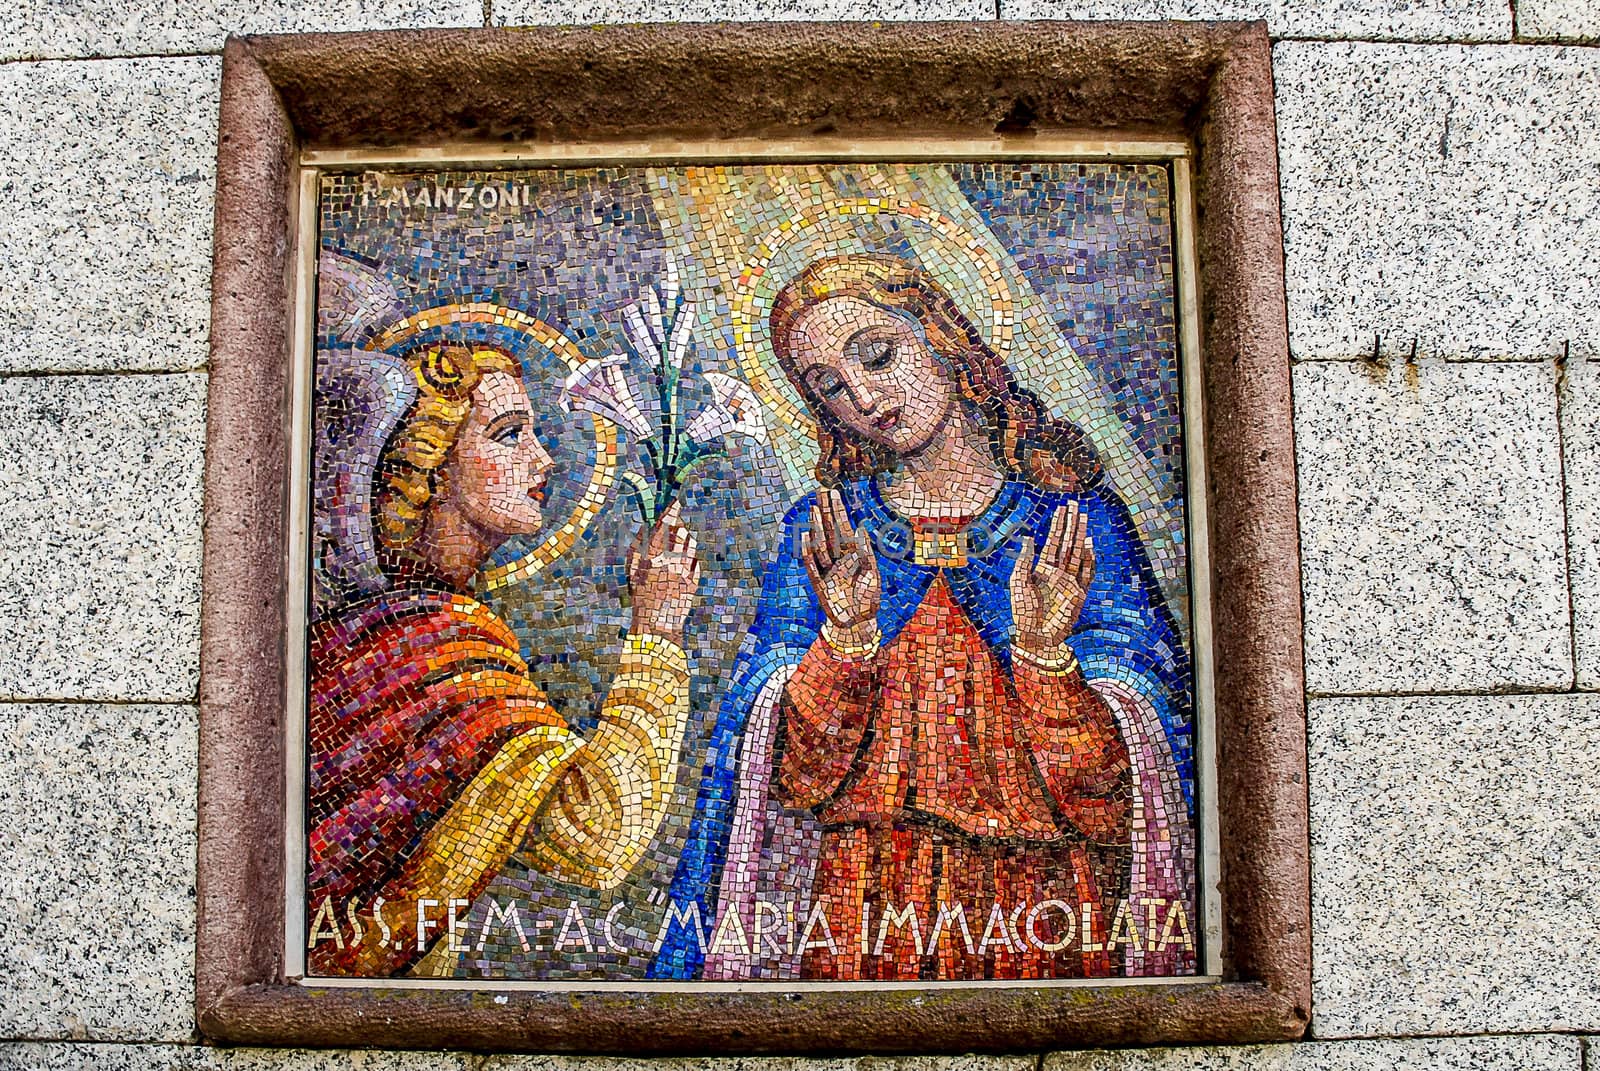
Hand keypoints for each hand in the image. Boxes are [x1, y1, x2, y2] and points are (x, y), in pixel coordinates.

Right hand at [628, 500, 700, 638]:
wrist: (657, 625)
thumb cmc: (640, 597)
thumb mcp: (632, 571)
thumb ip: (638, 547)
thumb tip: (646, 527)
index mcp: (654, 557)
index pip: (665, 527)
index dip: (671, 511)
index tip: (675, 502)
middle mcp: (671, 561)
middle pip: (680, 532)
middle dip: (677, 527)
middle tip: (672, 528)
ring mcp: (685, 570)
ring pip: (691, 544)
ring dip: (684, 541)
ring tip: (674, 550)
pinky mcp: (695, 579)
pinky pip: (695, 560)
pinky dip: (689, 558)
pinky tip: (679, 568)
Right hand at [801, 489, 880, 644]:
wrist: (859, 623)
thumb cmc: (868, 598)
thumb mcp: (872, 574)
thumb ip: (866, 552)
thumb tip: (860, 529)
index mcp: (853, 555)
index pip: (844, 528)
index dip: (838, 511)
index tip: (834, 493)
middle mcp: (838, 559)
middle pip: (830, 531)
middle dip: (825, 512)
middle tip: (820, 492)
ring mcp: (828, 570)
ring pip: (821, 544)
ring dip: (817, 526)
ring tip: (814, 508)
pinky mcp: (819, 584)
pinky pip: (812, 566)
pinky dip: (808, 552)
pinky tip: (805, 536)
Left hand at [1010, 502, 1094, 655]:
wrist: (1034, 636)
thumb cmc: (1023, 611)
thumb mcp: (1018, 582)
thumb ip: (1025, 560)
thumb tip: (1029, 537)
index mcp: (1042, 568)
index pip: (1052, 542)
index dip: (1057, 525)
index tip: (1061, 509)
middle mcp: (1057, 572)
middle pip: (1067, 543)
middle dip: (1071, 524)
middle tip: (1075, 504)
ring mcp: (1070, 581)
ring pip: (1077, 552)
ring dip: (1080, 535)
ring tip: (1082, 518)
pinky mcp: (1079, 594)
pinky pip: (1086, 573)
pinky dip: (1088, 559)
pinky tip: (1088, 544)